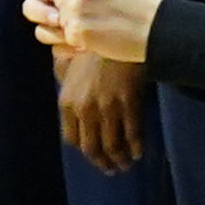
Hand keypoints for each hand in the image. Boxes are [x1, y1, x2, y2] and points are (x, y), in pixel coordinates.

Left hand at [26, 0, 160, 63]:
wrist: (155, 27)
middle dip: (61, 10)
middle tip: (88, 13)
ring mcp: (76, 7)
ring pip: (52, 21)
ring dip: (68, 27)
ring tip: (94, 25)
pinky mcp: (78, 29)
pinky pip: (61, 39)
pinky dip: (75, 42)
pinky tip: (96, 37)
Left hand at [55, 49, 146, 174]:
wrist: (117, 35)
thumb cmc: (92, 50)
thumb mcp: (69, 66)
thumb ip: (65, 85)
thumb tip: (68, 99)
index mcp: (67, 102)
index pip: (73, 139)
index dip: (85, 151)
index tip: (94, 157)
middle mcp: (84, 109)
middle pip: (92, 147)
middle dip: (102, 162)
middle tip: (112, 169)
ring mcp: (107, 108)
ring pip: (113, 144)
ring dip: (120, 159)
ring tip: (126, 164)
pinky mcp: (129, 104)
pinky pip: (133, 134)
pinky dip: (136, 147)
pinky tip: (139, 153)